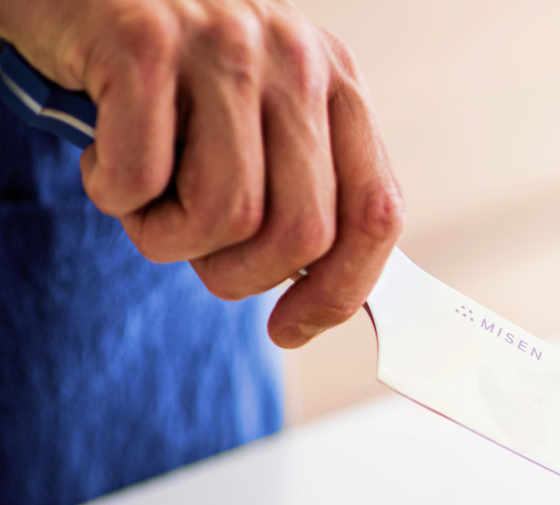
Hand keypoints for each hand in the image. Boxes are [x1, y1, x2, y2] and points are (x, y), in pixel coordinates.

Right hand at [0, 0, 403, 347]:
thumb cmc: (170, 67)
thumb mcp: (258, 110)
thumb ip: (299, 182)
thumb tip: (323, 292)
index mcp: (337, 83)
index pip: (377, 214)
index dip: (338, 292)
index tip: (291, 327)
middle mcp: (295, 61)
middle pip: (302, 233)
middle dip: (237, 275)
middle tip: (188, 246)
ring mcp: (224, 47)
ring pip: (226, 215)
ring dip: (166, 236)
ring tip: (142, 196)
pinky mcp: (145, 42)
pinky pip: (140, 178)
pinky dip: (112, 195)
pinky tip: (102, 156)